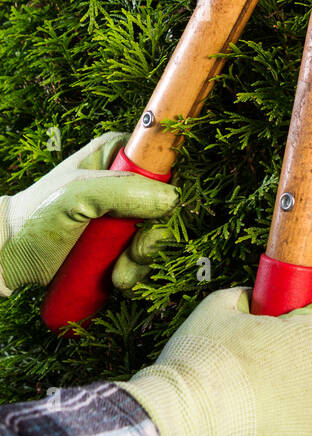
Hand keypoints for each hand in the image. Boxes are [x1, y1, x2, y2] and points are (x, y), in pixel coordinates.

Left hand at [0, 132, 177, 293]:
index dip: (170, 189)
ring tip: (117, 275)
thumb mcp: (77, 195)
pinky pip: (143, 258)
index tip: (159, 216)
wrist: (9, 257)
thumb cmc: (35, 216)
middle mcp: (125, 182)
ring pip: (156, 235)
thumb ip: (124, 191)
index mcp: (117, 155)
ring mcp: (121, 215)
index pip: (164, 161)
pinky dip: (135, 273)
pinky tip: (116, 280)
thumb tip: (172, 199)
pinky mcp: (116, 244)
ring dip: (142, 261)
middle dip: (154, 236)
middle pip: (166, 205)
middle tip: (135, 253)